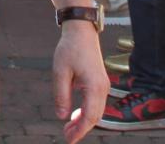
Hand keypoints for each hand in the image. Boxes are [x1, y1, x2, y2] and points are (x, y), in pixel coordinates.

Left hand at [53, 23, 108, 143]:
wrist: (81, 31)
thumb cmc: (70, 48)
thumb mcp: (60, 72)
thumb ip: (61, 95)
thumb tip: (62, 116)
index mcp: (94, 87)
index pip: (89, 117)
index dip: (79, 131)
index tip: (69, 140)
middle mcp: (103, 88)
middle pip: (95, 117)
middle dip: (81, 129)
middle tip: (66, 136)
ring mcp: (104, 85)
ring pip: (97, 111)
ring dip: (84, 121)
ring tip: (69, 127)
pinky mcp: (101, 82)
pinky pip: (96, 103)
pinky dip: (87, 112)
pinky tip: (76, 114)